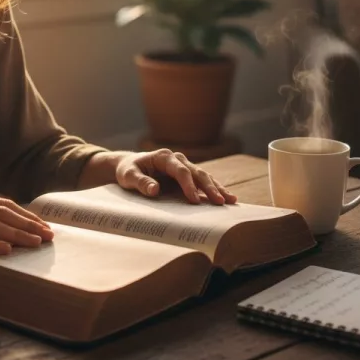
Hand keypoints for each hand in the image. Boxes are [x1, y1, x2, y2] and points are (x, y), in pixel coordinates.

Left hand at [114, 149, 237, 204]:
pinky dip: (214, 188)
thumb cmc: (128, 170)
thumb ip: (140, 182)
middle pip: (196, 172)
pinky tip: (226, 197)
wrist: (129, 165)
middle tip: (221, 202)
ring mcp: (183, 165)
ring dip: (217, 187)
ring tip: (232, 200)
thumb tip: (155, 190)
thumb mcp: (128, 176)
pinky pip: (202, 181)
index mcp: (163, 157)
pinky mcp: (186, 175)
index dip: (188, 185)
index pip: (180, 171)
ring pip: (203, 176)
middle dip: (210, 187)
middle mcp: (177, 158)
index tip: (195, 200)